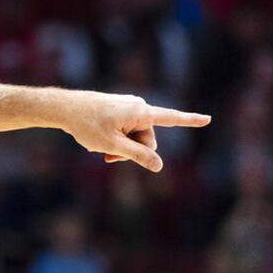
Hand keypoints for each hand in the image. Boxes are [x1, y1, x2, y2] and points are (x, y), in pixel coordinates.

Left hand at [58, 91, 209, 171]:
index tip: (208, 119)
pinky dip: (116, 139)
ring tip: (100, 149)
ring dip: (121, 147)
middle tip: (108, 158)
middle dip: (132, 151)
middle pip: (148, 138)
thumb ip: (138, 156)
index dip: (190, 121)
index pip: (171, 118)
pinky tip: (98, 141)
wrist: (64, 108)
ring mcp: (129, 107)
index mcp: (141, 112)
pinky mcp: (120, 109)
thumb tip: (159, 166)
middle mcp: (138, 106)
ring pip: (134, 136)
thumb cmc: (87, 125)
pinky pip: (125, 130)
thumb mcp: (113, 145)